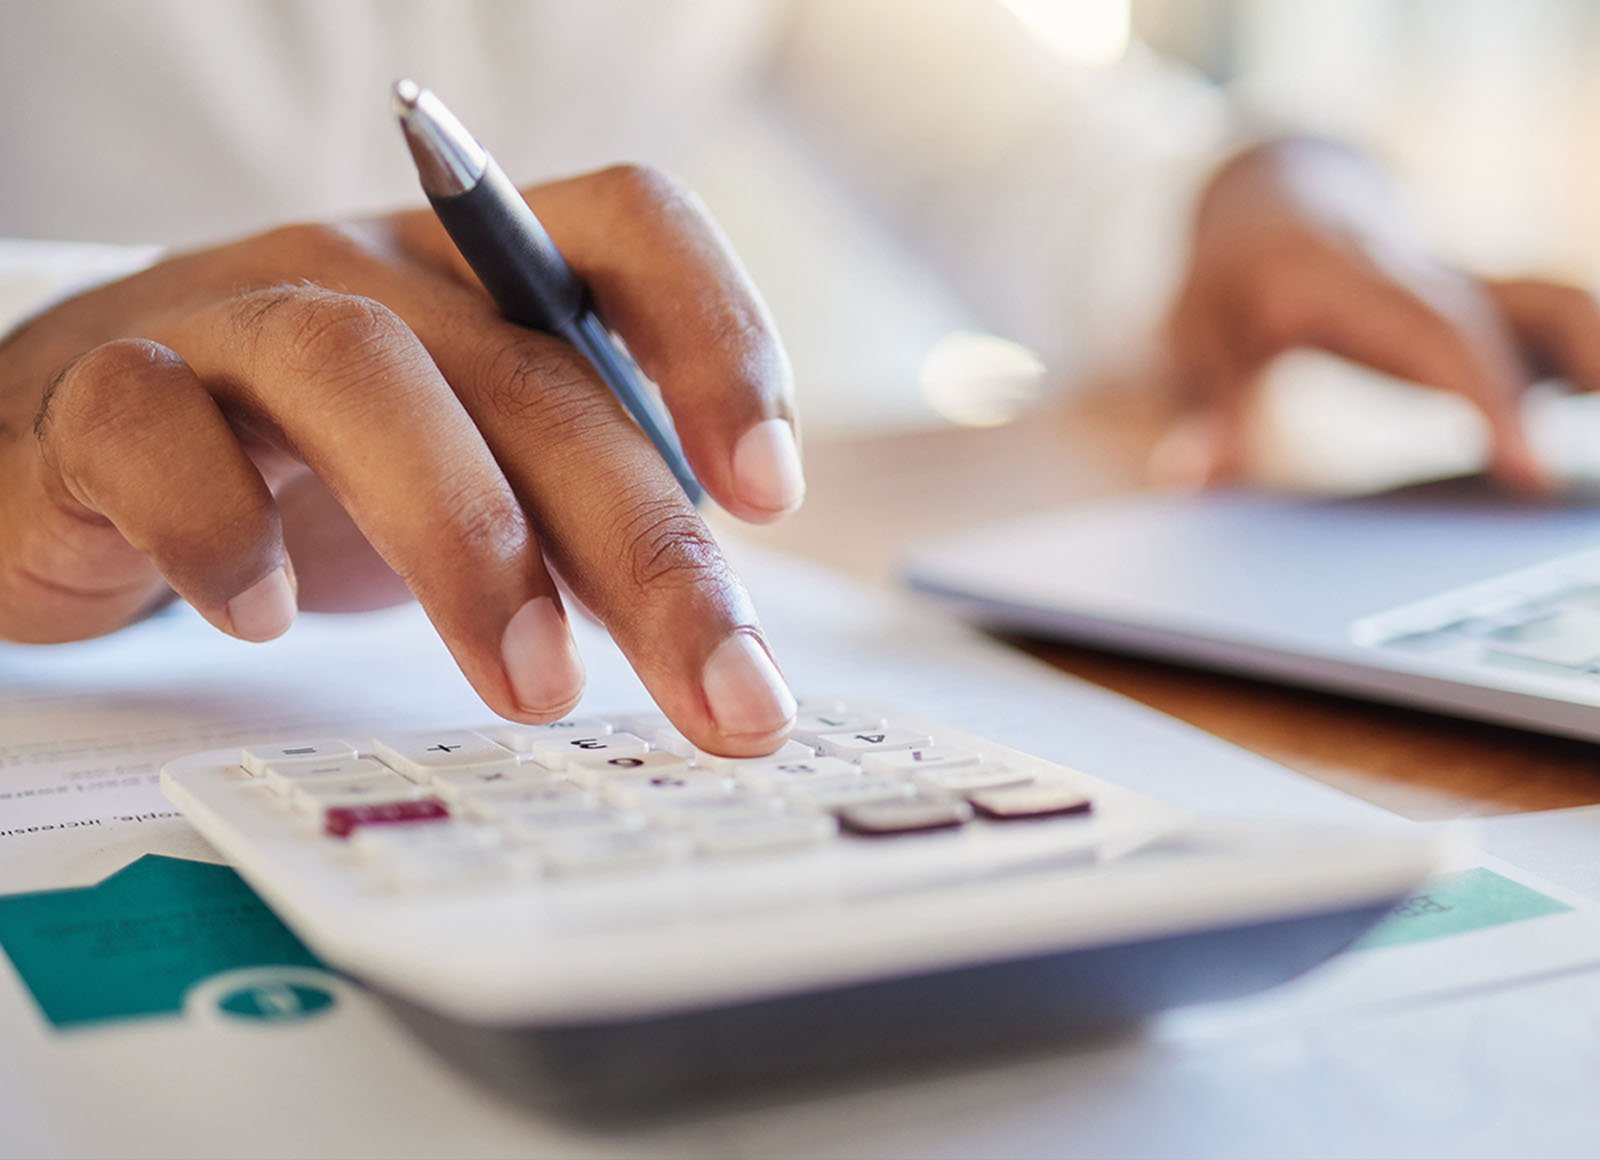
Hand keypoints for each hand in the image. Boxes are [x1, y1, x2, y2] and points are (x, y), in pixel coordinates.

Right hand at [0, 165, 803, 754]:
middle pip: (532, 372)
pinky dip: (222, 527)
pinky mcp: (100, 392)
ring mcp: (235, 319)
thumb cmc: (319, 470)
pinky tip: (267, 617)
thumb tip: (723, 651)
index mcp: (489, 276)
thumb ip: (590, 531)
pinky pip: (154, 428)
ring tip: (535, 684)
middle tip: (721, 690)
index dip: (717, 336)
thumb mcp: (481, 481)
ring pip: (360, 372)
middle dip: (645, 544)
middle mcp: (376, 274)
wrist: (89, 448)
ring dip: (464, 536)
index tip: (769, 494)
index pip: (629, 230)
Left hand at [1162, 138, 1599, 491]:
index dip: (1489, 394)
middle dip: (1538, 394)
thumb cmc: (1230, 277)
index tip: (1524, 462)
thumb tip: (1188, 476)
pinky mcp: (1472, 302)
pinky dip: (1576, 352)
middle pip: (1504, 322)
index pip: (1440, 336)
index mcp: (1355, 283)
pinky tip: (1586, 401)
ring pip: (1544, 299)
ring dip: (1585, 345)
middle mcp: (1421, 278)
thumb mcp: (1195, 336)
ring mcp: (1455, 285)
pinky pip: (1541, 317)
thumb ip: (1203, 405)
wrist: (1272, 199)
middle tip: (1555, 483)